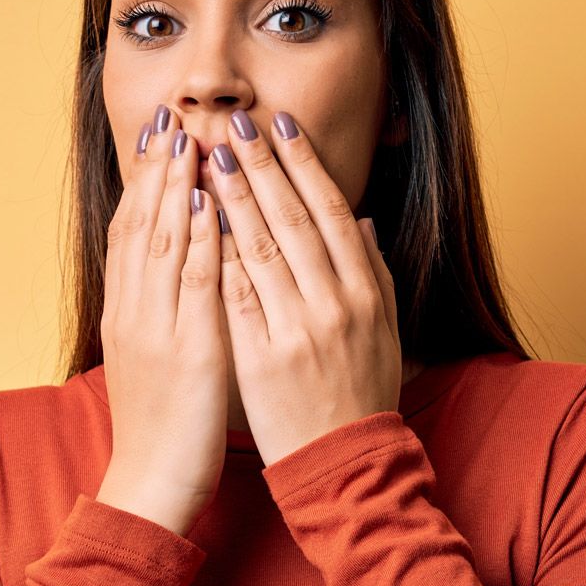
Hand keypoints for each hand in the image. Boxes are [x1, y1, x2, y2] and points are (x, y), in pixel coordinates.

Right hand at [95, 104, 227, 535]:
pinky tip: (201, 203)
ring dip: (172, 188)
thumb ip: (166, 309)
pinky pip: (189, 284)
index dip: (145, 181)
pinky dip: (193, 239)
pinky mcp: (183, 350)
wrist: (151, 482)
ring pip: (159, 243)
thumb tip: (184, 267)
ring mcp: (154, 327)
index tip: (157, 136)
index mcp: (129, 310)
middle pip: (140, 225)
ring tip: (185, 139)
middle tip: (167, 117)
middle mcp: (134, 309)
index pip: (132, 230)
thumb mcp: (155, 354)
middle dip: (155, 169)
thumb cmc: (160, 419)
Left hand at [209, 109, 401, 466]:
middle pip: (293, 218)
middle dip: (263, 166)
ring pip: (260, 249)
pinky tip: (198, 222)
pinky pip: (236, 296)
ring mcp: (297, 329)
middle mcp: (334, 303)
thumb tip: (359, 219)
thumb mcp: (387, 329)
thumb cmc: (364, 390)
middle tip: (236, 125)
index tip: (281, 124)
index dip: (305, 163)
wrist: (344, 461)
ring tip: (210, 158)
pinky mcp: (261, 358)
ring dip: (233, 198)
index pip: (331, 210)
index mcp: (366, 291)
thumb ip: (376, 271)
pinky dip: (218, 255)